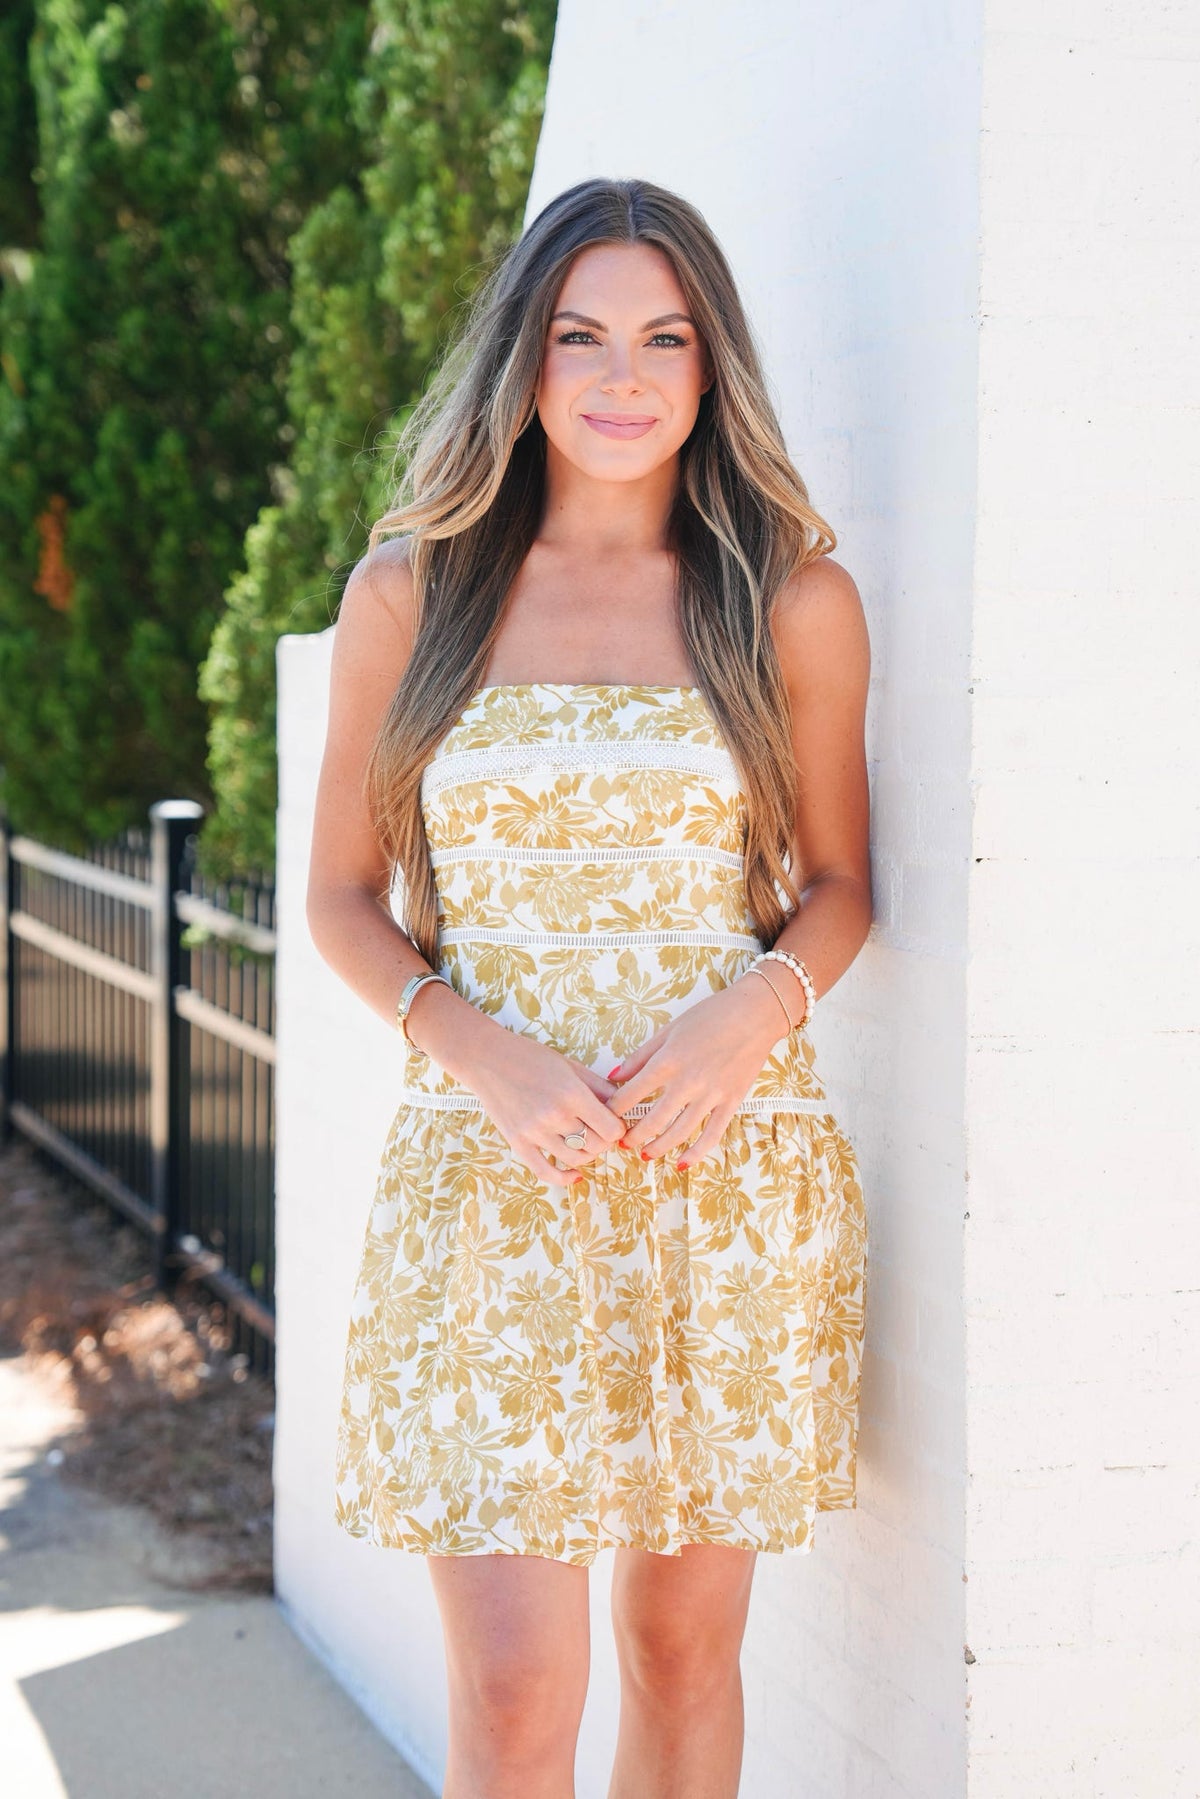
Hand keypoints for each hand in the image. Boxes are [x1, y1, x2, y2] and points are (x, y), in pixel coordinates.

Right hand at [466, 1030, 627, 1187]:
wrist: (487, 1059)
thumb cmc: (530, 1058)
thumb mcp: (571, 1066)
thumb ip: (600, 1088)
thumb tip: (622, 1107)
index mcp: (572, 1094)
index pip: (612, 1129)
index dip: (618, 1127)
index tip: (613, 1122)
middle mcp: (555, 1116)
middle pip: (597, 1146)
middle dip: (604, 1140)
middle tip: (599, 1130)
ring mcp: (535, 1132)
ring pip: (576, 1160)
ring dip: (586, 1154)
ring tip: (584, 1140)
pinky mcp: (518, 1143)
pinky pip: (545, 1172)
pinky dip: (564, 1178)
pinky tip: (574, 1174)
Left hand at [605, 975, 787, 1167]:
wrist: (755, 1014)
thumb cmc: (710, 1016)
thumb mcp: (669, 1030)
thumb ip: (641, 1056)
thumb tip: (613, 1076)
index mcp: (668, 1061)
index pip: (632, 1094)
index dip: (615, 1110)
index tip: (607, 1117)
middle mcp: (687, 1082)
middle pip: (652, 1120)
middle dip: (633, 1136)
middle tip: (623, 1142)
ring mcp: (711, 1095)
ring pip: (679, 1132)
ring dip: (658, 1147)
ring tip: (646, 1154)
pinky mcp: (731, 1102)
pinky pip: (712, 1135)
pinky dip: (696, 1153)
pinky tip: (682, 1164)